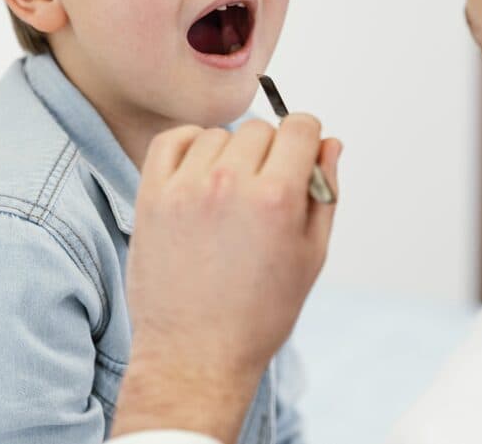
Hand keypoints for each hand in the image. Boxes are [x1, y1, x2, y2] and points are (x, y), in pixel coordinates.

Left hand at [113, 114, 341, 442]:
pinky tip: (199, 170)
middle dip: (272, 151)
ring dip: (229, 152)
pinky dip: (188, 145)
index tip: (301, 158)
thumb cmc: (259, 315)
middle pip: (261, 128)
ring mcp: (185, 189)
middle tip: (266, 190)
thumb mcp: (310, 256)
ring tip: (230, 193)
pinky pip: (171, 140)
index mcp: (276, 198)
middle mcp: (229, 184)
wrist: (194, 355)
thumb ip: (325, 192)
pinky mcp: (151, 197)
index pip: (300, 126)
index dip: (308, 139)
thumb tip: (329, 143)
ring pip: (218, 134)